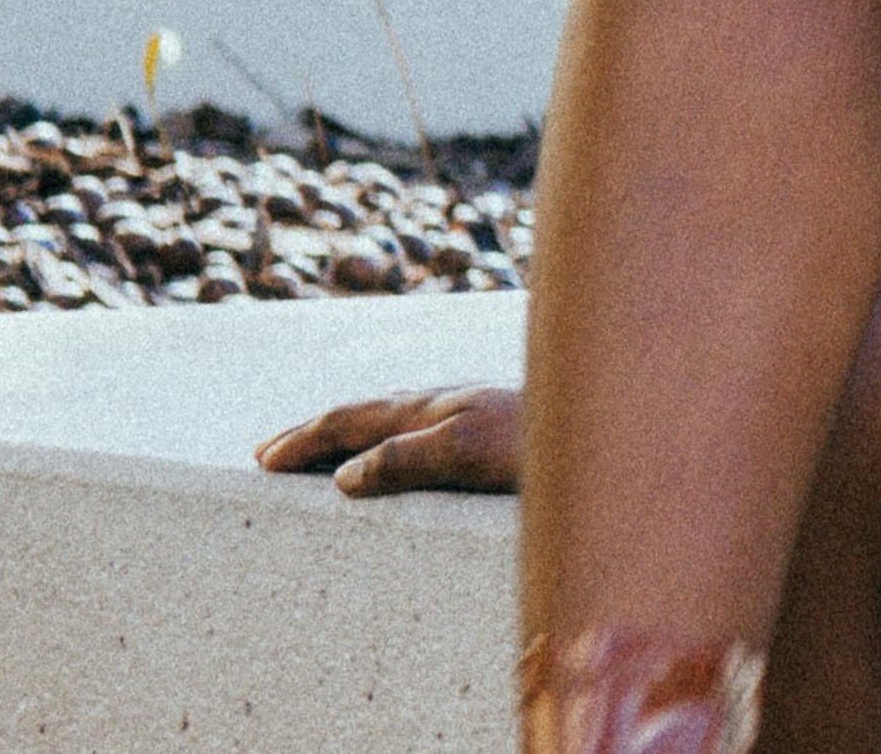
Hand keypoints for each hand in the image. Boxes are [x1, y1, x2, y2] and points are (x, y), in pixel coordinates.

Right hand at [255, 382, 522, 495]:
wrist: (618, 433)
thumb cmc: (547, 447)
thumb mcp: (468, 454)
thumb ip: (406, 459)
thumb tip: (344, 476)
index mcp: (432, 407)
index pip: (350, 420)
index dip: (304, 440)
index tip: (262, 461)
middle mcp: (447, 404)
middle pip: (366, 414)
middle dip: (314, 431)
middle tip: (268, 454)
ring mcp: (470, 413)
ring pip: (393, 420)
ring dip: (349, 434)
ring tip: (320, 452)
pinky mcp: (492, 432)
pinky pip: (421, 434)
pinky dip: (387, 442)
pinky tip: (399, 455)